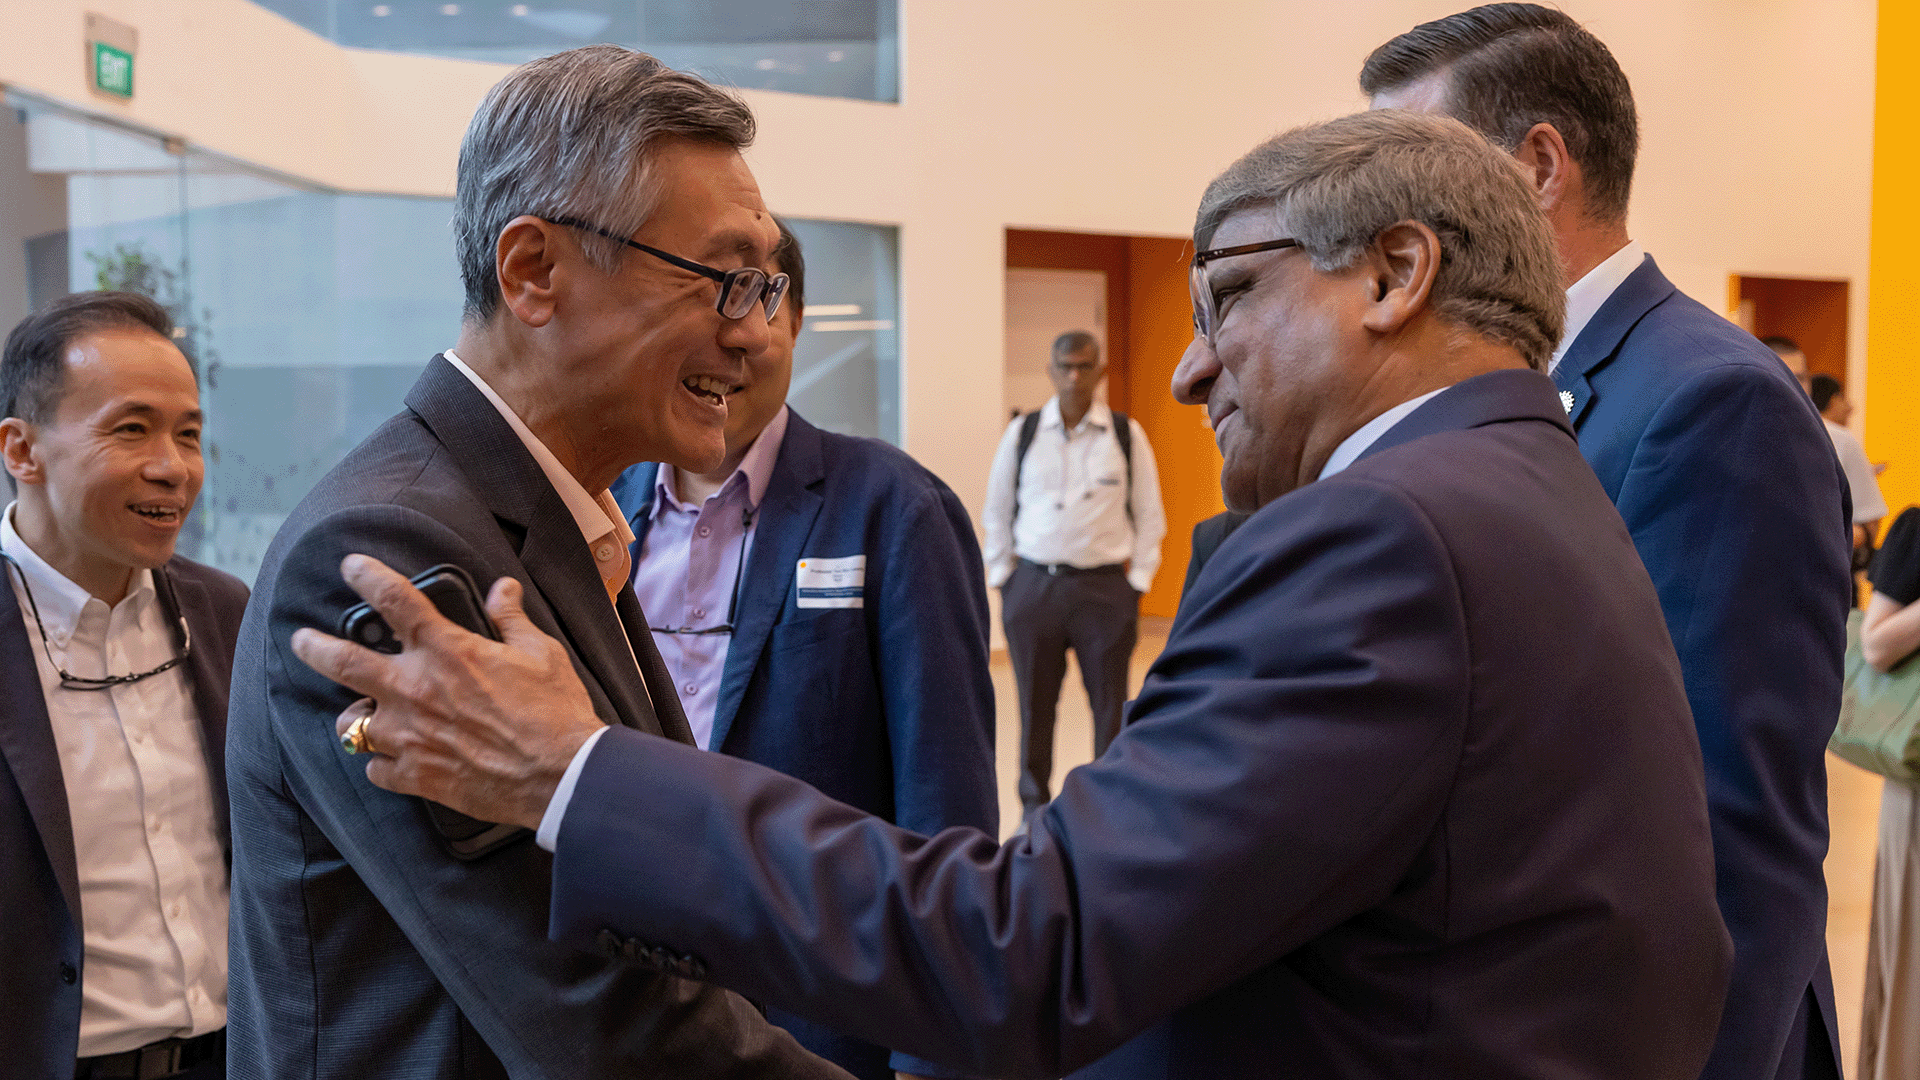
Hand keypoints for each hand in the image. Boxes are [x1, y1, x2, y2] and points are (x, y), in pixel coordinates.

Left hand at [291, 553, 602, 829]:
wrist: (561, 776)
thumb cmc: (555, 712)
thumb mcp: (542, 653)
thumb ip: (511, 619)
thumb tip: (502, 589)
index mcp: (448, 651)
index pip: (395, 600)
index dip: (367, 576)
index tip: (351, 567)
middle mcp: (417, 689)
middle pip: (342, 662)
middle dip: (313, 647)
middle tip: (300, 640)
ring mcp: (410, 736)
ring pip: (351, 724)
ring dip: (354, 717)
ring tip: (360, 716)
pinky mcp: (416, 775)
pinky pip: (376, 769)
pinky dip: (381, 763)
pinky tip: (392, 761)